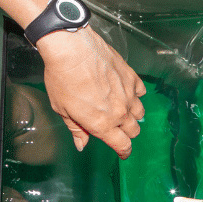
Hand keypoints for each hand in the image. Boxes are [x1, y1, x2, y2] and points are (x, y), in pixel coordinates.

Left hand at [38, 27, 145, 158]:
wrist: (72, 49)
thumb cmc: (62, 77)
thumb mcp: (62, 108)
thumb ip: (76, 129)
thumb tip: (81, 144)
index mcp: (101, 124)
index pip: (122, 145)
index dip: (124, 151)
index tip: (123, 152)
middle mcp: (119, 112)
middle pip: (133, 130)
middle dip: (126, 133)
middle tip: (116, 129)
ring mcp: (128, 95)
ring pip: (140, 113)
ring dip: (132, 115)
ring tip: (121, 110)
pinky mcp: (132, 78)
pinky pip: (140, 92)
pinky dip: (135, 95)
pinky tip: (124, 91)